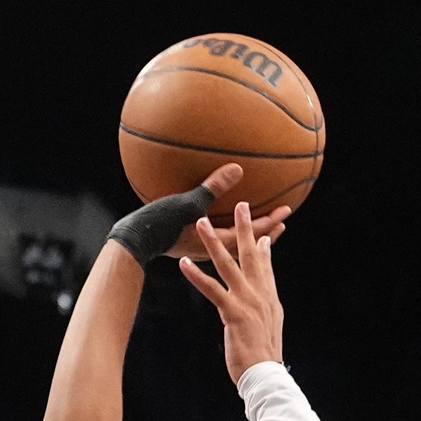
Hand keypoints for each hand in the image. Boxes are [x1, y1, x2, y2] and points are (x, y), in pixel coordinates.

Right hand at [159, 166, 289, 262]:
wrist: (134, 241)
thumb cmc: (160, 224)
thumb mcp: (189, 203)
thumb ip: (214, 187)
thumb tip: (238, 169)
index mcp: (216, 242)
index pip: (250, 234)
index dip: (270, 222)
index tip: (286, 212)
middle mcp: (211, 251)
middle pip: (246, 246)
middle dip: (266, 233)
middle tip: (282, 223)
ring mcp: (200, 252)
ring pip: (232, 248)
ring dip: (249, 239)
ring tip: (262, 231)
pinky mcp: (189, 248)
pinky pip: (217, 244)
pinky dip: (230, 237)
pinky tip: (225, 229)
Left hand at [178, 199, 288, 381]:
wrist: (264, 373)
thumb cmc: (263, 353)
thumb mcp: (270, 323)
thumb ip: (266, 303)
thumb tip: (264, 295)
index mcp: (267, 295)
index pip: (264, 262)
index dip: (260, 240)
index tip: (257, 221)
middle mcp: (259, 293)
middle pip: (250, 254)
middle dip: (244, 228)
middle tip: (241, 204)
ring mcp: (247, 300)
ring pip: (227, 264)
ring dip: (213, 242)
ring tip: (202, 223)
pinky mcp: (233, 312)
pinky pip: (212, 290)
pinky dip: (197, 276)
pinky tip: (184, 264)